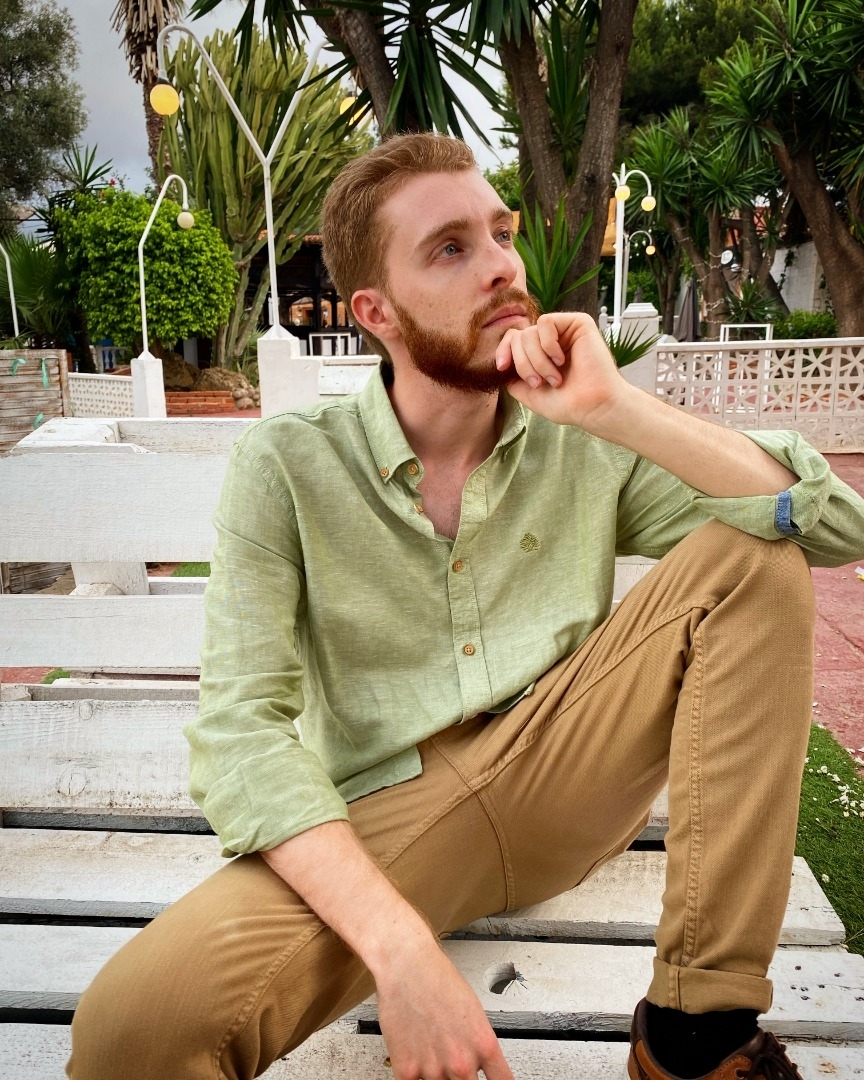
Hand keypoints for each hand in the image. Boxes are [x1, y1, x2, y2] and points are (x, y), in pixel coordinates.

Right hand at [375, 938, 514, 1079]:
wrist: (406, 966)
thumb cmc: (438, 979)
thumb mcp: (473, 1012)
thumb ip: (477, 1046)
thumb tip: (478, 1066)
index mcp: (484, 1045)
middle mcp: (462, 1063)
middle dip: (464, 1078)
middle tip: (454, 1061)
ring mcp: (434, 1070)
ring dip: (439, 1076)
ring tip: (433, 1052)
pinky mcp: (406, 1071)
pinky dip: (417, 1076)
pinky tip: (417, 1059)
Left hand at [496, 312, 630, 432]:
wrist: (593, 406)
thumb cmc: (568, 404)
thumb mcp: (530, 394)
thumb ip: (513, 378)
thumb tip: (502, 364)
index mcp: (541, 354)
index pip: (512, 339)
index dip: (503, 350)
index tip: (502, 367)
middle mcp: (552, 340)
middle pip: (518, 337)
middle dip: (523, 363)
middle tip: (539, 383)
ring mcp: (564, 330)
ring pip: (529, 332)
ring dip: (537, 360)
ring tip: (554, 378)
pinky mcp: (578, 322)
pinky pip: (546, 322)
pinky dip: (548, 345)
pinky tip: (561, 359)